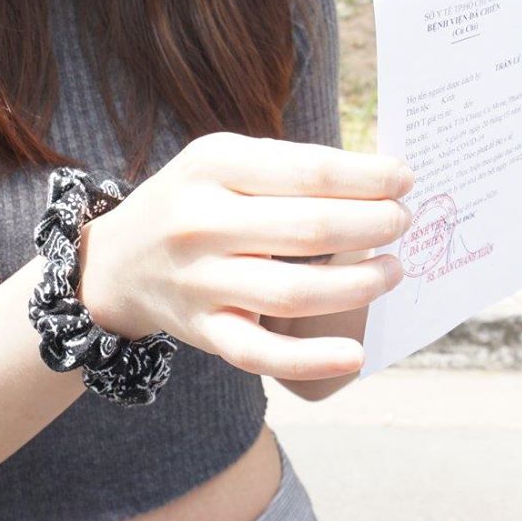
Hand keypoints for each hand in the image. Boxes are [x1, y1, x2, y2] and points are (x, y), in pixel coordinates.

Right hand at [76, 132, 412, 381]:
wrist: (116, 260)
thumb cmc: (193, 200)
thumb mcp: (224, 160)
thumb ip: (290, 167)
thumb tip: (380, 180)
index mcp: (213, 165)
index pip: (310, 172)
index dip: (369, 178)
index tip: (405, 180)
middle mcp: (201, 223)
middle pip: (310, 229)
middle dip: (374, 226)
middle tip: (402, 223)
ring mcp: (200, 282)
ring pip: (294, 292)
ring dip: (360, 284)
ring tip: (394, 270)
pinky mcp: (204, 331)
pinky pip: (261, 355)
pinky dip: (312, 359)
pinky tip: (355, 353)